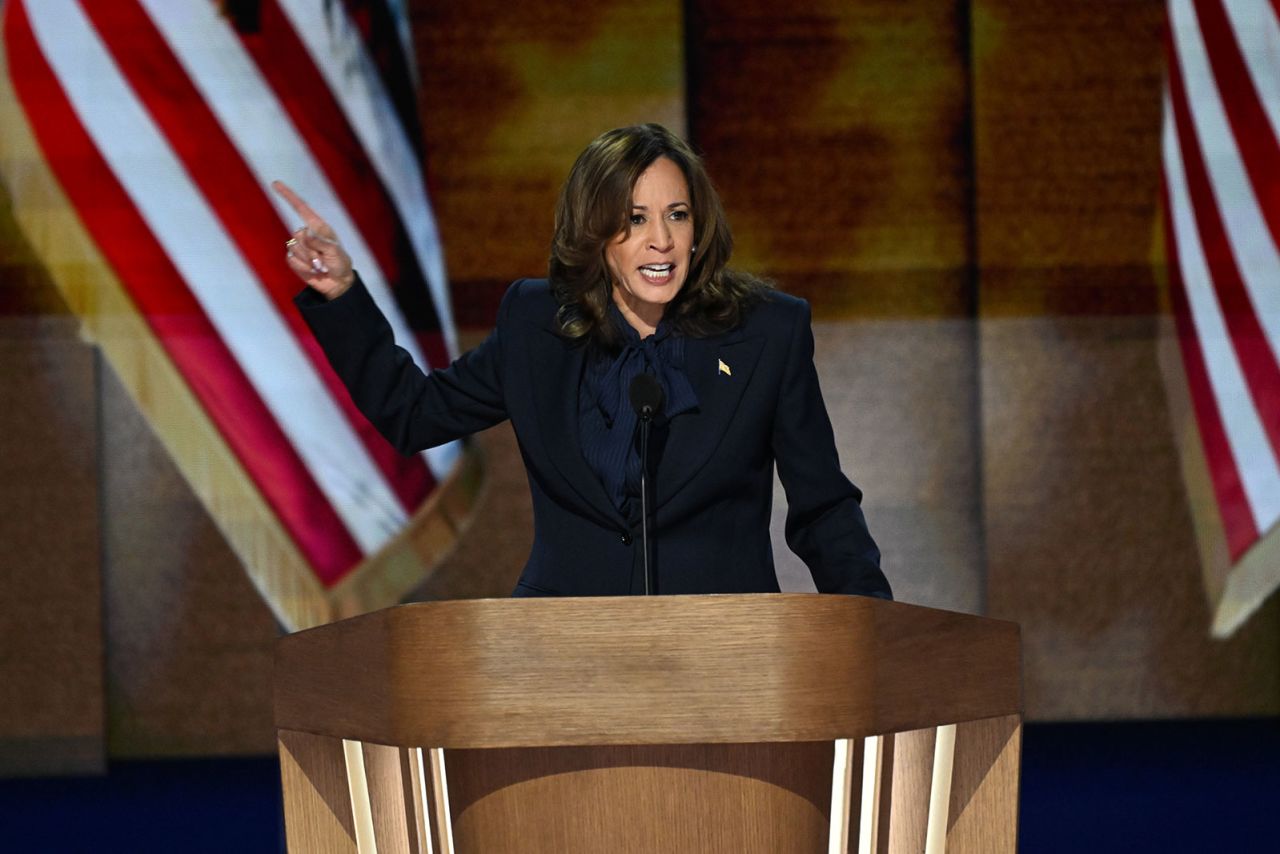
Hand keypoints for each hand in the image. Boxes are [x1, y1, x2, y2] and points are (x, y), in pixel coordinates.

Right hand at [272, 180, 354, 299]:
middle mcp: (307, 234)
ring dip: (308, 260)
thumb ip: (320, 242)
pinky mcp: (294, 259)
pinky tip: (312, 271)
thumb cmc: (340, 263)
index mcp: (318, 226)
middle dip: (311, 251)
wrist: (337, 282)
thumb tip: (304, 235)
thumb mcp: (335, 251)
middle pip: (298, 235)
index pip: (300, 207)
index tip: (275, 183)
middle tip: (324, 260)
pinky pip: (291, 260)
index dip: (288, 195)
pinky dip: (302, 268)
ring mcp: (299, 247)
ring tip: (320, 266)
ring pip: (294, 248)